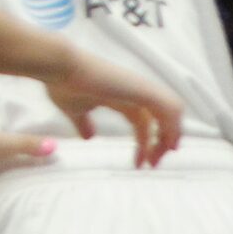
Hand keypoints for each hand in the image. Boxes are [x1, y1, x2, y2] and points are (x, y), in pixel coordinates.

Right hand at [46, 46, 184, 169]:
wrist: (59, 68)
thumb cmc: (62, 84)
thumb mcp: (74, 111)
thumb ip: (84, 123)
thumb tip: (88, 137)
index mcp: (121, 96)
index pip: (144, 121)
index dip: (147, 143)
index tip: (142, 163)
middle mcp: (133, 91)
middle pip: (161, 119)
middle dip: (161, 143)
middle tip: (152, 164)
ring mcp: (139, 88)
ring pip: (170, 112)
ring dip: (169, 137)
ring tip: (157, 159)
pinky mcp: (141, 88)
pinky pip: (168, 107)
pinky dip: (173, 125)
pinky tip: (167, 144)